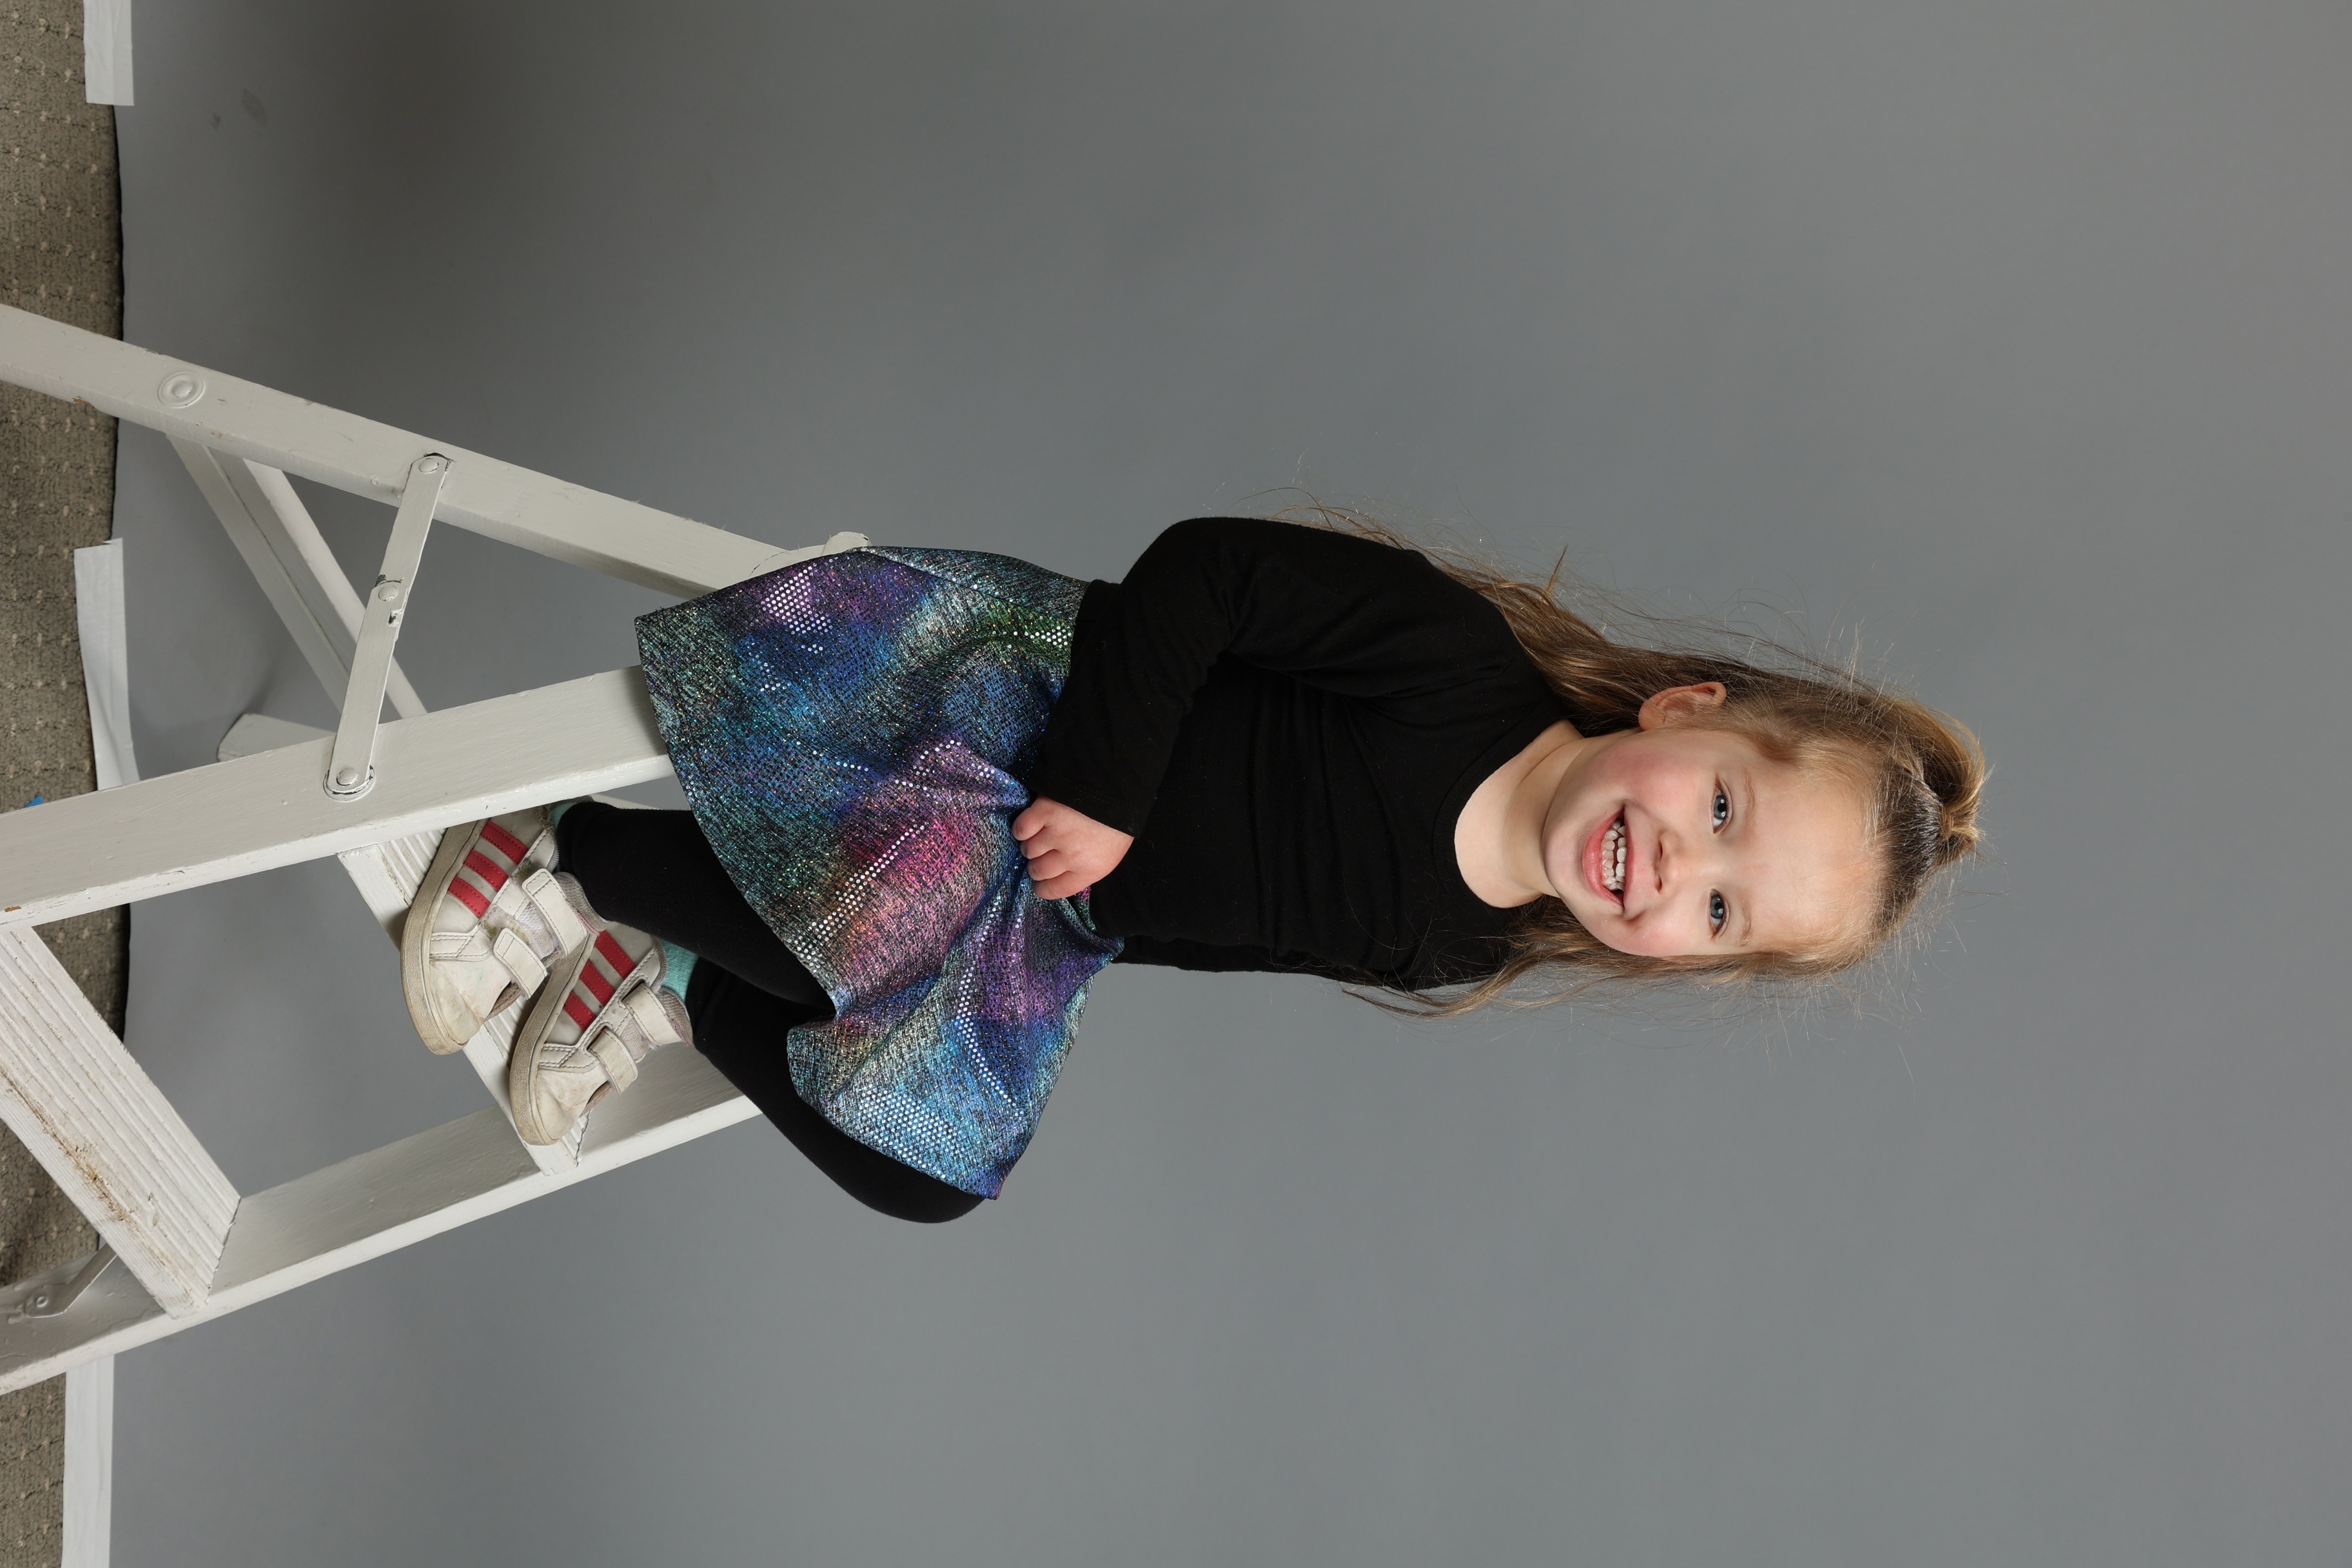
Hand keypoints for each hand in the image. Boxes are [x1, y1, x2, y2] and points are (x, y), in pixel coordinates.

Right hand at [1012, 796, 1132, 900]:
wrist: (1115, 789)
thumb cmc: (1113, 825)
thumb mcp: (1106, 857)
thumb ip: (1082, 871)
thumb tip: (1056, 878)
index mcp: (1089, 870)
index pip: (1053, 890)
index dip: (1042, 888)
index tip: (1039, 883)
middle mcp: (1071, 856)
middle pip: (1036, 870)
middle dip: (1036, 864)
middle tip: (1043, 853)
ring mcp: (1056, 833)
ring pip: (1027, 849)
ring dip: (1031, 843)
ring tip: (1041, 834)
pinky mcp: (1044, 812)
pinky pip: (1021, 829)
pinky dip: (1022, 827)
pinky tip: (1032, 824)